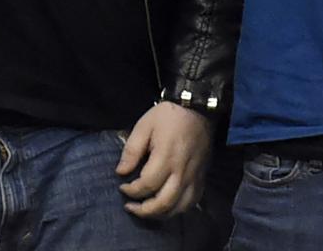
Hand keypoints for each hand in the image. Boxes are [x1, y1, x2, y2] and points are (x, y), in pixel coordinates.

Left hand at [117, 102, 209, 219]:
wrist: (197, 109)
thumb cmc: (168, 116)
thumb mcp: (144, 125)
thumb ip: (132, 150)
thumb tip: (121, 172)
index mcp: (166, 157)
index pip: (146, 185)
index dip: (131, 191)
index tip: (122, 186)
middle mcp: (181, 172)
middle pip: (163, 203)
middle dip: (143, 210)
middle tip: (130, 206)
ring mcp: (193, 177)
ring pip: (178, 208)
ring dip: (160, 214)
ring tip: (146, 210)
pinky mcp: (201, 178)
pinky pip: (191, 203)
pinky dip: (177, 210)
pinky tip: (166, 206)